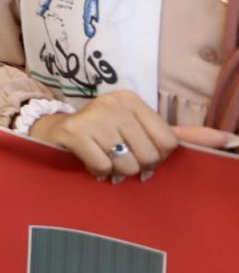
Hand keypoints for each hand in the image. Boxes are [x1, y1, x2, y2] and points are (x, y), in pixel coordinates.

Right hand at [31, 91, 183, 180]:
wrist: (52, 131)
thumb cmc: (103, 134)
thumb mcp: (140, 129)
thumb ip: (183, 137)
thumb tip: (230, 141)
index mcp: (132, 100)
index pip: (168, 142)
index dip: (157, 157)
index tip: (139, 152)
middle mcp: (113, 103)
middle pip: (149, 155)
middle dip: (136, 166)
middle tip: (119, 158)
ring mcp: (92, 116)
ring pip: (126, 164)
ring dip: (116, 171)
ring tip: (104, 160)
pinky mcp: (73, 132)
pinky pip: (102, 166)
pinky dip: (98, 172)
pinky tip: (90, 163)